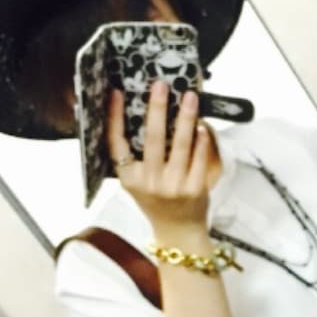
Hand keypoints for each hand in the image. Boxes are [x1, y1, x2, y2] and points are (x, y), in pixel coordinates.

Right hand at [107, 82, 211, 243]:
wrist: (178, 231)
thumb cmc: (156, 201)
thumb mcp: (136, 182)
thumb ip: (134, 157)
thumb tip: (139, 114)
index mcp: (128, 178)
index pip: (116, 143)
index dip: (115, 118)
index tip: (116, 94)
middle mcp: (148, 182)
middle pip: (151, 139)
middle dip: (157, 108)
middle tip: (161, 85)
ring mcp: (173, 186)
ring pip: (179, 145)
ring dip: (185, 117)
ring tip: (189, 97)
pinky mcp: (195, 189)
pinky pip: (199, 158)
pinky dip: (201, 140)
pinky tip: (201, 125)